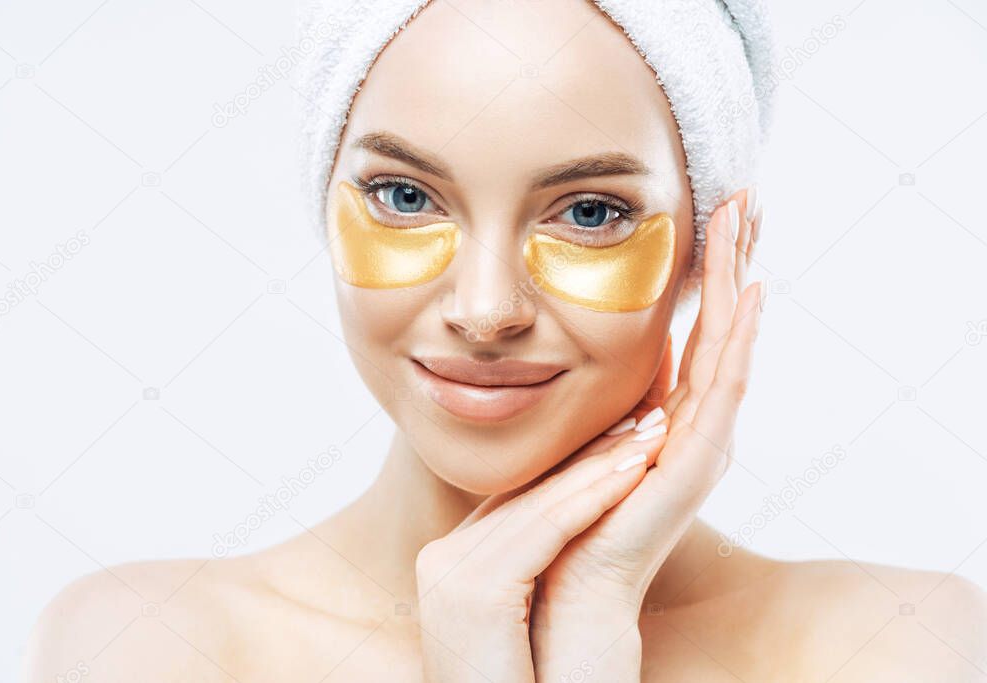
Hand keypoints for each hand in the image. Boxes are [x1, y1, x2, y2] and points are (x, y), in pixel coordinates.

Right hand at [414, 417, 671, 681]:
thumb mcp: (534, 614)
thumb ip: (537, 564)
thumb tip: (574, 519)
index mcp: (452, 561)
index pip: (522, 496)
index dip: (578, 462)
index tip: (624, 428)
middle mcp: (442, 558)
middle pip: (529, 490)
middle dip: (593, 451)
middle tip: (646, 413)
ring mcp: (448, 572)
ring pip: (542, 503)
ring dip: (604, 464)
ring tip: (655, 430)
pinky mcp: (472, 590)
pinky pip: (546, 529)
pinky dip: (595, 495)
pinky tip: (638, 467)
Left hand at [528, 189, 765, 680]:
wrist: (568, 588)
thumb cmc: (569, 518)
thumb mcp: (585, 439)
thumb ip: (606, 401)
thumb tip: (589, 350)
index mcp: (668, 416)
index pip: (694, 331)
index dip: (706, 276)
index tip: (712, 216)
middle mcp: (694, 423)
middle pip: (720, 328)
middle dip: (731, 261)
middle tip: (745, 197)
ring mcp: (701, 442)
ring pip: (728, 345)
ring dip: (738, 281)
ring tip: (749, 222)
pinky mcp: (696, 463)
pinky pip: (723, 390)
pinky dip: (739, 340)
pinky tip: (750, 294)